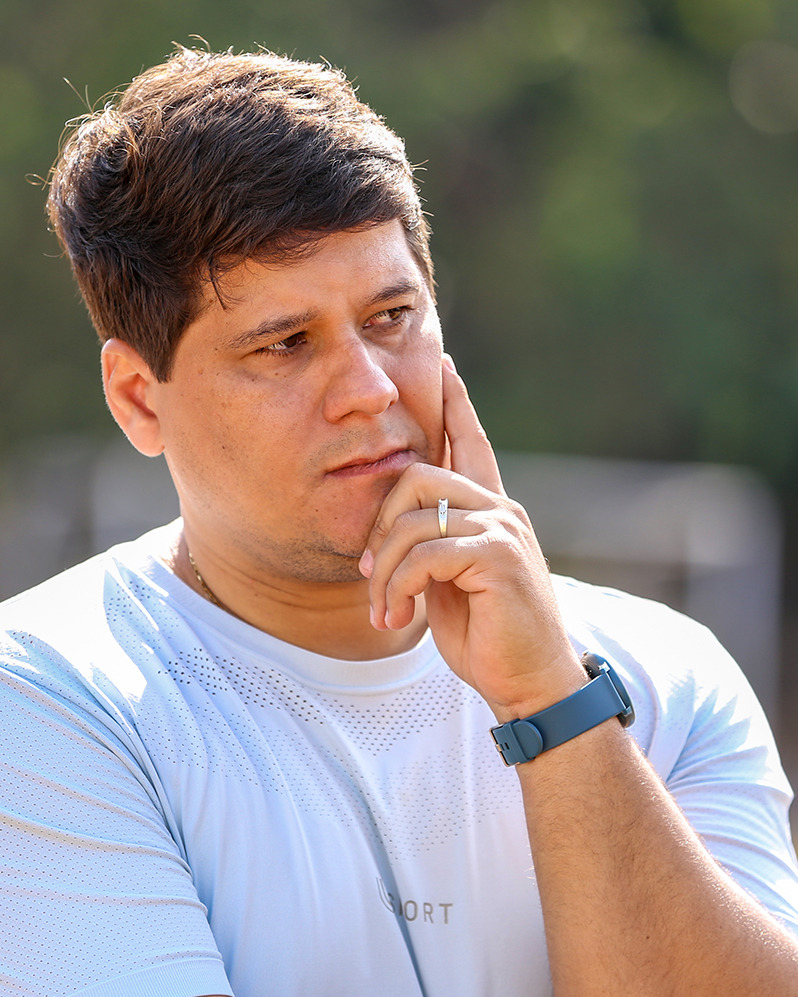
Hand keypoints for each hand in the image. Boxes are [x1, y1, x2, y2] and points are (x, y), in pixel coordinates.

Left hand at [359, 355, 583, 718]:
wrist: (530, 683)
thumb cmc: (486, 635)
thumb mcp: (449, 583)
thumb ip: (431, 546)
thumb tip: (394, 530)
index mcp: (490, 511)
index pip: (470, 443)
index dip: (456, 405)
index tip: (445, 365)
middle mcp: (500, 510)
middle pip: (416, 476)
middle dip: (378, 525)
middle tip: (366, 573)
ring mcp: (502, 529)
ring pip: (412, 521)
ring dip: (382, 572)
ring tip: (383, 610)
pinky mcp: (498, 556)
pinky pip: (424, 555)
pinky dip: (398, 588)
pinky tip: (397, 618)